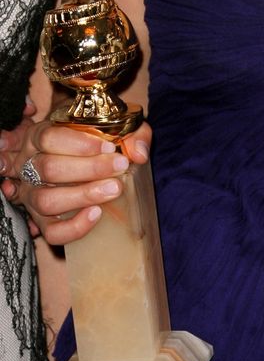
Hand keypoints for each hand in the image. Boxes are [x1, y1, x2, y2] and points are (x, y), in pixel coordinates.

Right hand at [0, 117, 151, 245]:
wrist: (89, 162)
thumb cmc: (98, 142)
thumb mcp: (115, 128)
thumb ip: (132, 135)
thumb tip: (138, 153)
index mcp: (38, 137)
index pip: (49, 137)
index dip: (79, 143)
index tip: (110, 147)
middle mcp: (28, 166)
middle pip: (48, 168)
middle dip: (88, 168)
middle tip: (120, 167)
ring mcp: (31, 195)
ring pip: (46, 200)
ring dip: (83, 196)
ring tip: (114, 189)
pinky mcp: (40, 221)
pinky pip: (51, 232)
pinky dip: (74, 227)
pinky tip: (97, 214)